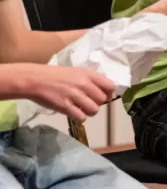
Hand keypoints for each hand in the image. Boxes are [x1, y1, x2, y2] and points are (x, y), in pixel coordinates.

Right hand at [2, 64, 117, 120]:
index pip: (110, 86)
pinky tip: (74, 112)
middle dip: (97, 103)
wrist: (34, 79)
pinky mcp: (65, 106)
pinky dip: (80, 117)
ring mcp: (75, 96)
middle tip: (88, 102)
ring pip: (94, 110)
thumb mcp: (76, 72)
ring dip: (89, 112)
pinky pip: (82, 117)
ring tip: (82, 109)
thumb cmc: (56, 75)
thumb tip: (104, 91)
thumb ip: (91, 80)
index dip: (108, 93)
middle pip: (103, 100)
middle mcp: (84, 84)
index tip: (102, 96)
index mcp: (88, 74)